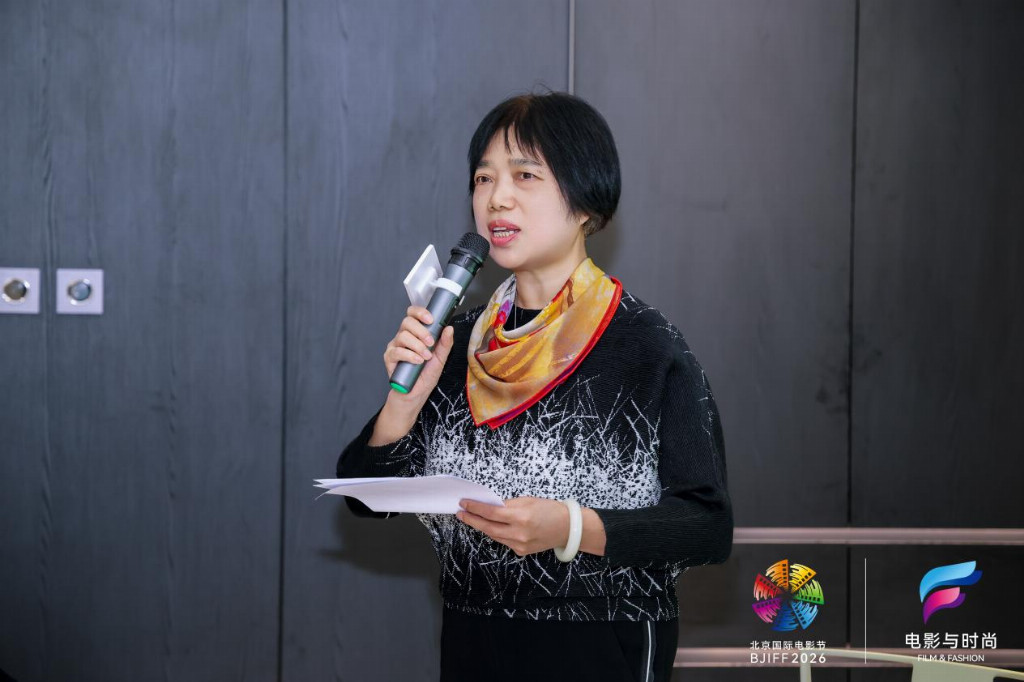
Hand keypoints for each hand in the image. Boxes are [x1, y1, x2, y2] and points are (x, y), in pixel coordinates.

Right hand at [383, 305, 454, 403]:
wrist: (416, 393)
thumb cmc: (426, 375)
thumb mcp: (440, 358)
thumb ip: (445, 343)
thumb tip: (449, 328)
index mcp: (415, 333)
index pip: (413, 314)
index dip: (420, 312)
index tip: (431, 320)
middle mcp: (404, 337)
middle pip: (407, 322)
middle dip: (421, 331)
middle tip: (430, 343)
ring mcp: (395, 346)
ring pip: (403, 336)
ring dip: (417, 346)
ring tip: (426, 357)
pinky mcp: (389, 358)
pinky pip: (397, 351)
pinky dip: (409, 356)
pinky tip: (417, 361)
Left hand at [456, 497, 570, 556]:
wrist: (567, 528)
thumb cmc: (549, 510)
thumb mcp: (527, 500)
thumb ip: (508, 504)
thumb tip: (490, 506)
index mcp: (521, 517)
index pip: (491, 513)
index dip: (475, 508)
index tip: (464, 503)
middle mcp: (519, 533)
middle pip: (488, 528)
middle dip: (472, 520)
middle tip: (461, 513)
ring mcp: (519, 545)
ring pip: (494, 536)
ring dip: (482, 527)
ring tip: (471, 518)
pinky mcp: (521, 552)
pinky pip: (504, 541)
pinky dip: (496, 533)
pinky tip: (492, 526)